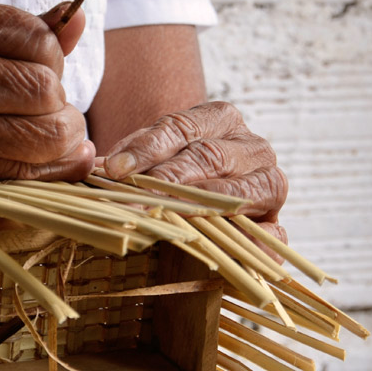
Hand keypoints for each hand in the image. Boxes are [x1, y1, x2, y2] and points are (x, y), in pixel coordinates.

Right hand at [0, 0, 93, 188]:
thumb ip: (23, 28)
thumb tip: (78, 19)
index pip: (41, 40)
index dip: (52, 58)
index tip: (37, 69)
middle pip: (47, 88)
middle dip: (58, 99)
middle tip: (42, 105)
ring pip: (49, 132)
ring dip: (64, 134)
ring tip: (50, 130)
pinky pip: (34, 170)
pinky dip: (62, 164)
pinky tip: (66, 155)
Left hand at [101, 101, 287, 240]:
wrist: (203, 211)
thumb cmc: (172, 179)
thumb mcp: (151, 163)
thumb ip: (131, 162)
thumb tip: (96, 170)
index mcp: (221, 120)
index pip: (183, 128)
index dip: (147, 148)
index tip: (116, 169)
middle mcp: (253, 148)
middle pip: (210, 157)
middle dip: (168, 179)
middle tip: (133, 198)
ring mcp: (270, 185)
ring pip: (240, 192)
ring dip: (200, 207)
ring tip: (166, 218)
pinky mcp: (275, 224)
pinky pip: (270, 234)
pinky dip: (249, 243)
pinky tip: (224, 250)